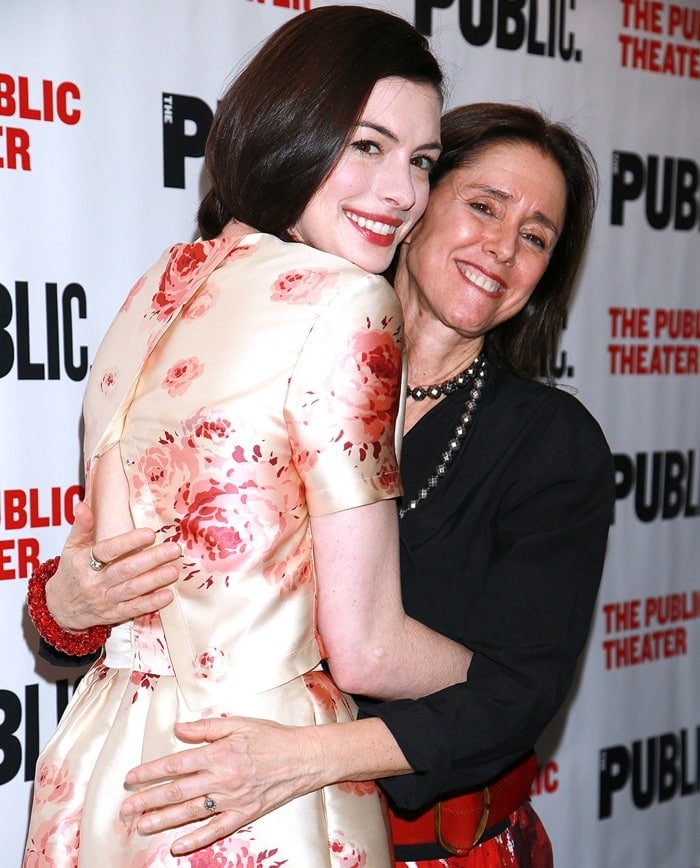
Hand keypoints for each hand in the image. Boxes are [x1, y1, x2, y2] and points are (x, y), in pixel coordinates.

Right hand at [45, 501, 180, 631]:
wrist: (60, 608)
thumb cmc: (71, 571)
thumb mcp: (71, 548)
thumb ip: (81, 527)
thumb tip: (82, 505)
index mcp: (84, 562)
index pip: (108, 550)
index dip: (129, 542)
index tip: (150, 533)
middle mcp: (95, 582)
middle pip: (125, 570)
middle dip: (151, 560)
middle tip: (174, 549)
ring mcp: (105, 600)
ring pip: (132, 589)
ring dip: (155, 580)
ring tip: (174, 570)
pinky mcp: (113, 615)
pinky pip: (134, 609)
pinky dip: (151, 603)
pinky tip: (168, 595)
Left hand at [121, 717, 322, 855]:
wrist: (303, 757)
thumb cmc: (272, 737)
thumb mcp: (238, 723)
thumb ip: (205, 727)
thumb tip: (178, 728)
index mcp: (218, 753)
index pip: (175, 764)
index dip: (150, 772)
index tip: (131, 778)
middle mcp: (222, 778)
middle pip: (177, 792)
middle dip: (148, 800)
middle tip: (126, 808)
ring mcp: (232, 799)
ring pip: (191, 813)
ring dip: (163, 820)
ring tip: (142, 825)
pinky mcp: (244, 814)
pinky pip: (215, 831)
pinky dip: (195, 840)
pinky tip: (177, 846)